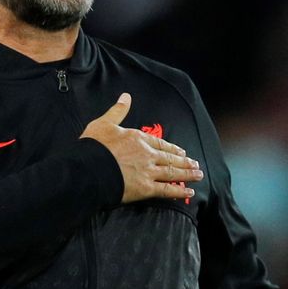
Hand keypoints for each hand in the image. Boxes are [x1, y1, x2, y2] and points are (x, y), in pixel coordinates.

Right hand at [81, 93, 202, 203]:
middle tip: (195, 164)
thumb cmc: (94, 146)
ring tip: (198, 175)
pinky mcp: (145, 188)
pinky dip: (179, 191)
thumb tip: (126, 96)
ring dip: (187, 174)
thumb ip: (118, 111)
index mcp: (138, 139)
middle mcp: (147, 154)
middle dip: (184, 161)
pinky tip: (189, 192)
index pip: (159, 143)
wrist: (89, 169)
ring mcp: (148, 171)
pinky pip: (166, 190)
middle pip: (170, 158)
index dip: (171, 148)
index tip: (181, 151)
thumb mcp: (104, 123)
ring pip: (172, 173)